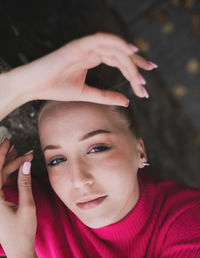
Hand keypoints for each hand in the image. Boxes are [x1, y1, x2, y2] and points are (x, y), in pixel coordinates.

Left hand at [0, 137, 35, 257]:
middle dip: (3, 156)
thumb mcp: (27, 206)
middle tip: (10, 141)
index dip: (1, 155)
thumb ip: (25, 184)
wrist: (19, 250)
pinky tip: (16, 165)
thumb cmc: (23, 232)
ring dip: (7, 163)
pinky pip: (1, 183)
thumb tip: (25, 164)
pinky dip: (8, 173)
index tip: (6, 141)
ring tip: (16, 150)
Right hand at [11, 32, 156, 106]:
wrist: (34, 86)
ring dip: (129, 59)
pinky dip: (115, 42)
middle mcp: (91, 50)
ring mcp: (85, 47)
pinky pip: (100, 39)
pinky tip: (130, 50)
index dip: (133, 68)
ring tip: (142, 73)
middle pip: (120, 53)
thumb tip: (126, 101)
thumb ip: (106, 96)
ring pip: (114, 48)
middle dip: (136, 64)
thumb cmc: (56, 88)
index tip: (144, 81)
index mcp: (92, 58)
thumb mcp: (86, 94)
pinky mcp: (77, 46)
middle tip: (148, 78)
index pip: (118, 60)